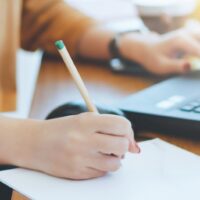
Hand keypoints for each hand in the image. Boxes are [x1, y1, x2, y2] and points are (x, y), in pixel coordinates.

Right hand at [12, 113, 138, 179]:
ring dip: (115, 158)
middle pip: (122, 145)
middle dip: (124, 145)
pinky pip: (103, 172)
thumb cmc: (63, 129)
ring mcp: (80, 159)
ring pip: (116, 163)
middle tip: (116, 144)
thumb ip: (110, 128)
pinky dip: (103, 166)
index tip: (125, 134)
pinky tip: (92, 159)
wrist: (36, 143)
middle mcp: (83, 140)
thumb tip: (135, 147)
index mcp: (86, 122)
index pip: (121, 125)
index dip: (128, 130)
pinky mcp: (78, 173)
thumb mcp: (84, 119)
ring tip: (104, 152)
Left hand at [119, 29, 199, 74]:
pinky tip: (194, 58)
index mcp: (180, 41)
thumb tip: (189, 66)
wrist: (146, 48)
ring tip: (198, 63)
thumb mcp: (161, 66)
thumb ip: (176, 66)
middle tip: (199, 67)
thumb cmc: (153, 58)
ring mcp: (189, 33)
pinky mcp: (190, 36)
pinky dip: (199, 48)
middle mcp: (187, 34)